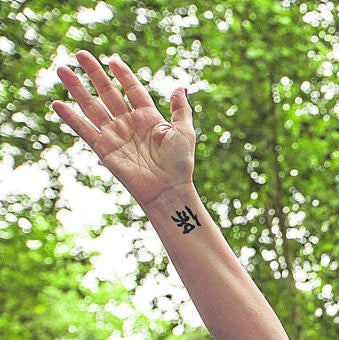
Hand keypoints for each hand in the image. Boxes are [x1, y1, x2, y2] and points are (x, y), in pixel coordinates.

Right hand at [52, 51, 194, 206]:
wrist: (168, 189)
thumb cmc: (180, 163)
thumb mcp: (185, 131)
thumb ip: (180, 109)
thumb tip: (180, 86)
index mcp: (149, 117)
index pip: (133, 90)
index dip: (123, 74)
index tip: (112, 60)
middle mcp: (129, 123)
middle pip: (108, 92)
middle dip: (94, 73)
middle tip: (81, 54)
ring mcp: (115, 135)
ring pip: (92, 106)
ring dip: (76, 88)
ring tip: (62, 70)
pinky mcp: (104, 149)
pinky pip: (84, 130)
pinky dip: (70, 117)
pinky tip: (58, 104)